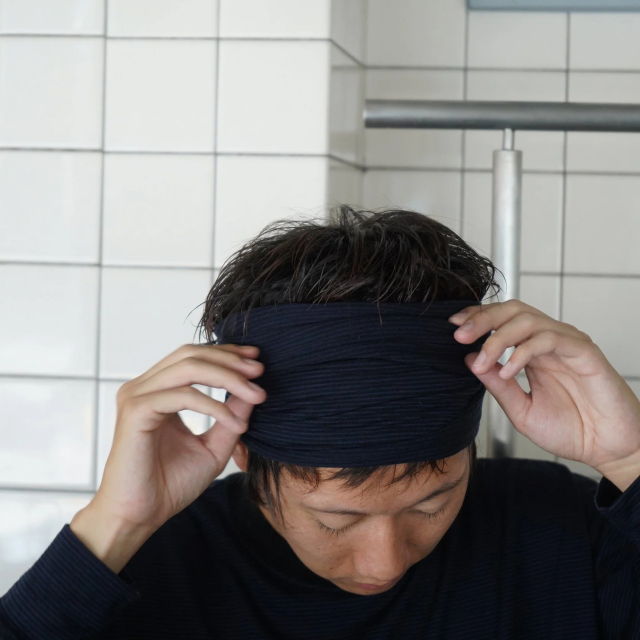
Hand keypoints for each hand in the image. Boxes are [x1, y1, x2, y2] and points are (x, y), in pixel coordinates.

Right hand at [90, 343, 265, 532]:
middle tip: (260, 370)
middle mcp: (143, 387)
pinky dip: (214, 405)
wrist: (140, 517)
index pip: (193, 356)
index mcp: (157, 390)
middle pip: (191, 353)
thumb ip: (231, 416)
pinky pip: (183, 396)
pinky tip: (236, 423)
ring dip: (228, 377)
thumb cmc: (170, 484)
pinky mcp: (136, 411)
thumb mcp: (213, 446)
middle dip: (230, 359)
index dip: (226, 353)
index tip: (256, 360)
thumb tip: (254, 392)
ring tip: (255, 394)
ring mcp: (136, 396)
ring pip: (189, 368)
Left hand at [449, 299, 639, 490]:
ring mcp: (567, 343)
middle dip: (481, 318)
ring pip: (527, 320)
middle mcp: (548, 342)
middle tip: (458, 335)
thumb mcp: (520, 409)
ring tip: (481, 360)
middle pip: (511, 310)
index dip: (477, 319)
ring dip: (497, 337)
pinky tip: (510, 371)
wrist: (608, 450)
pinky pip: (549, 338)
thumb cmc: (571, 430)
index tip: (452, 328)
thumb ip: (497, 384)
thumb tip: (468, 359)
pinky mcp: (585, 351)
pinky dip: (524, 351)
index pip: (501, 321)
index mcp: (532, 352)